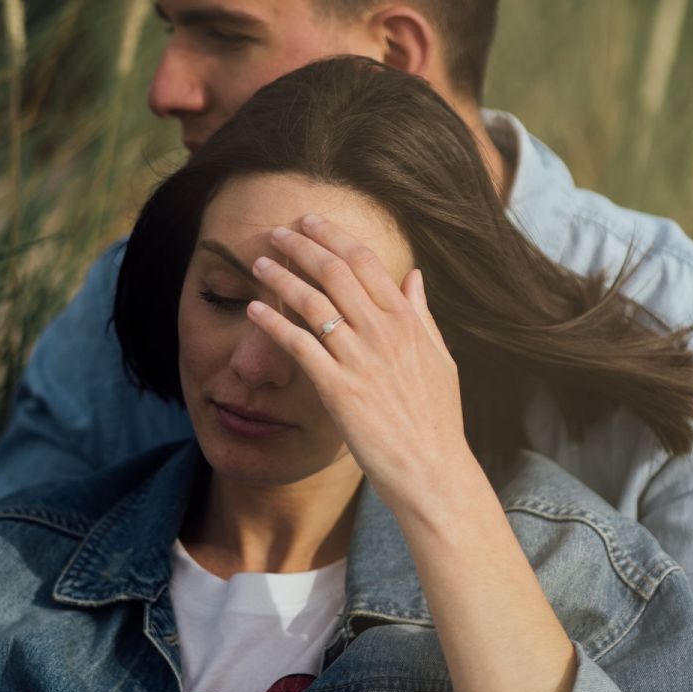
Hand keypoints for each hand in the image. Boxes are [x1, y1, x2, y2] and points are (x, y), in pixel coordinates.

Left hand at [247, 213, 478, 513]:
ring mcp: (360, 360)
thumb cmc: (437, 419)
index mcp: (408, 321)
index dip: (334, 236)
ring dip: (280, 276)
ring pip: (312, 302)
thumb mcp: (440, 358)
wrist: (432, 469)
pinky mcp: (338, 389)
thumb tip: (414, 275)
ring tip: (259, 262)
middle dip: (302, 245)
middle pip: (334, 272)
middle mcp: (383, 332)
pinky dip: (273, 323)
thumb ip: (422, 315)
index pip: (366, 261)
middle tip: (278, 232)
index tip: (311, 222)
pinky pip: (298, 346)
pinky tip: (252, 310)